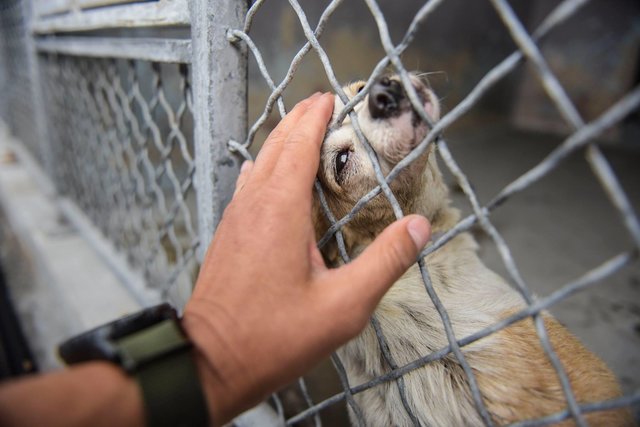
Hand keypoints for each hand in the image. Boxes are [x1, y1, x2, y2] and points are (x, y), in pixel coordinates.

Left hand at [182, 92, 430, 424]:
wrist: (212, 361)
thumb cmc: (276, 336)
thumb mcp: (343, 306)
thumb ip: (385, 263)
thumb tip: (420, 227)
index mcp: (281, 208)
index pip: (298, 143)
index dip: (316, 117)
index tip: (332, 97)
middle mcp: (254, 202)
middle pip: (275, 143)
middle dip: (299, 119)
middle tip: (323, 105)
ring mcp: (235, 216)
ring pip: (258, 161)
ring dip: (281, 140)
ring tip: (304, 132)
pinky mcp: (228, 233)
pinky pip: (249, 184)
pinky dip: (266, 166)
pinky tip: (271, 176)